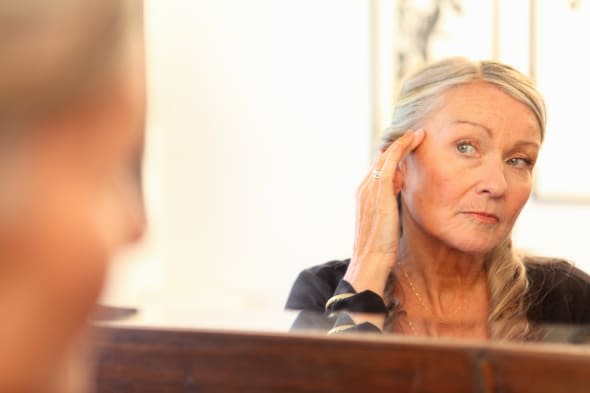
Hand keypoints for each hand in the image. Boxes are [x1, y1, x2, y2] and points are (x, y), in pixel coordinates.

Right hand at [343, 129, 424, 296]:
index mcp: (364, 196)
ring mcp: (369, 189)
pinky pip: (389, 163)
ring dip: (402, 143)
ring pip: (385, 158)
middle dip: (398, 145)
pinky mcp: (378, 192)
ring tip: (416, 134)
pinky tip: (412, 140)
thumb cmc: (379, 247)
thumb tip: (401, 194)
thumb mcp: (385, 222)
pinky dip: (400, 149)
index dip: (394, 156)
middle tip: (415, 134)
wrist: (370, 261)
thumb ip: (390, 205)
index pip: (378, 169)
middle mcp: (364, 189)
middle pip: (381, 159)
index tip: (408, 148)